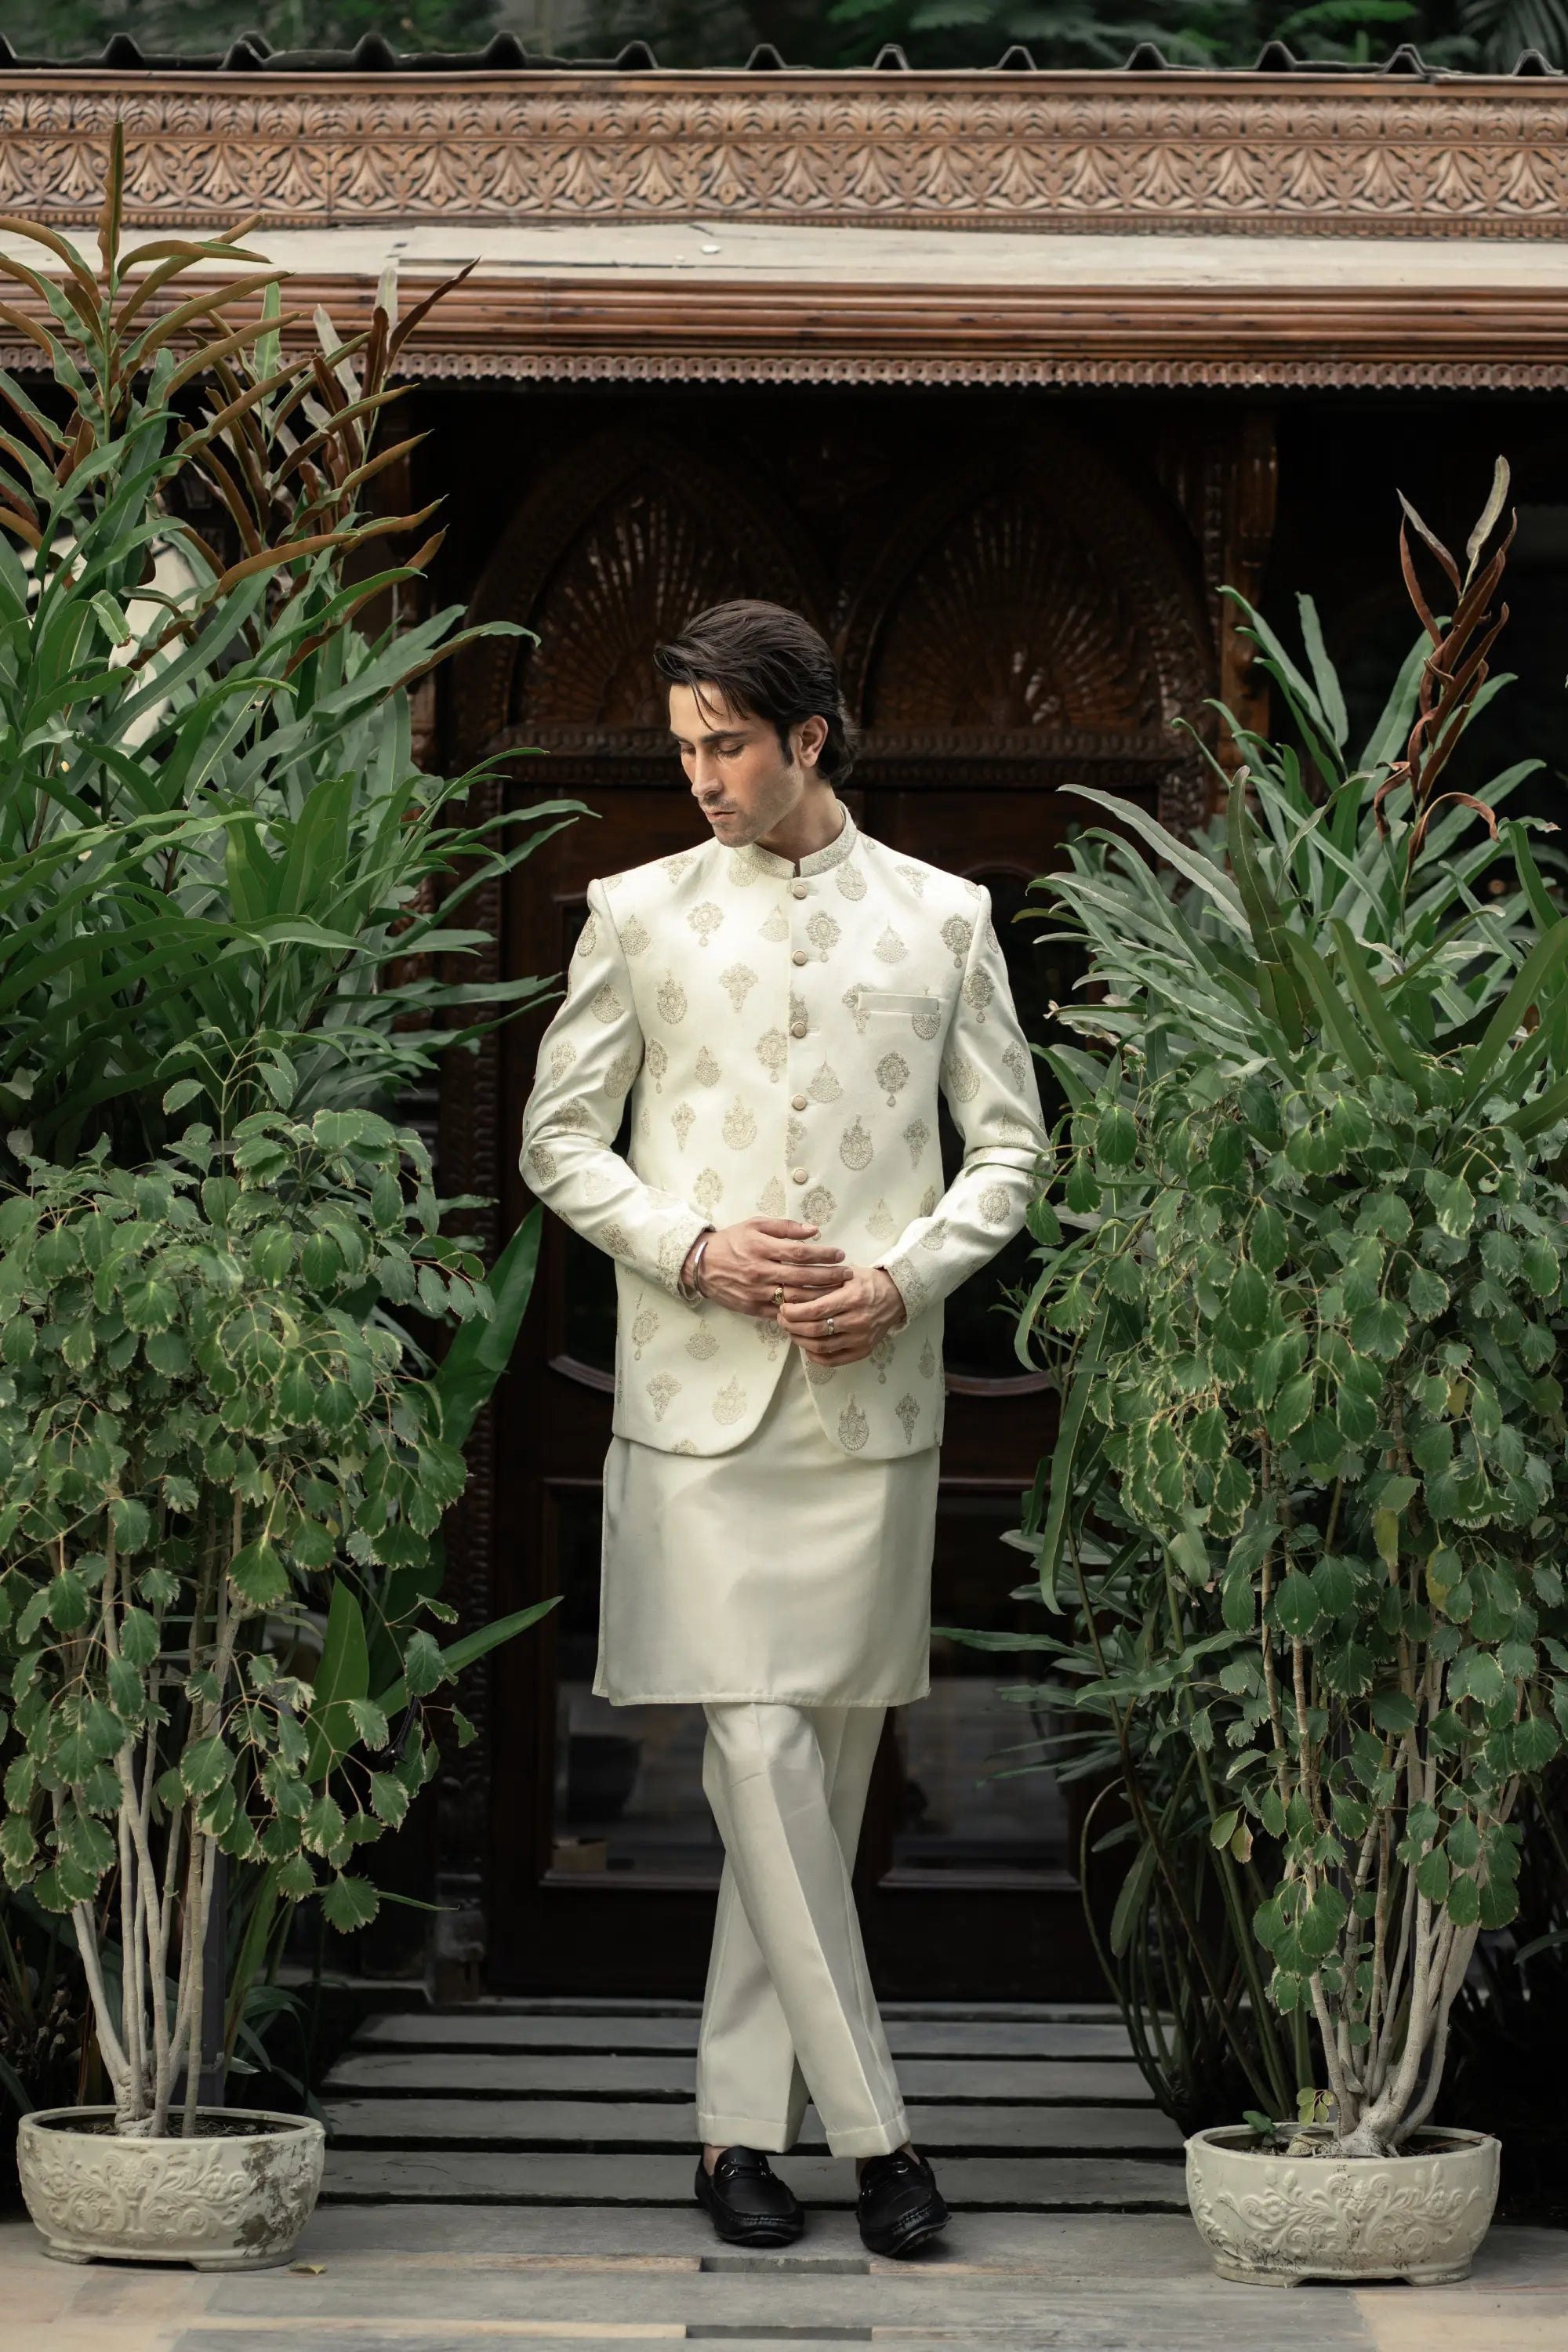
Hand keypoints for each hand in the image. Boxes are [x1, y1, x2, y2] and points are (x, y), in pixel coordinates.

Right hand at [684, 1219, 844, 1318]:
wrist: (702, 1265)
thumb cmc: (732, 1241)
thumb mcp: (755, 1225)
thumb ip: (785, 1227)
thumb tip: (813, 1230)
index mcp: (761, 1248)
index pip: (799, 1253)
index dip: (823, 1254)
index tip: (840, 1254)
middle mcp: (760, 1271)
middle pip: (802, 1277)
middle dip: (829, 1276)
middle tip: (848, 1274)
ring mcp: (757, 1292)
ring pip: (795, 1297)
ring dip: (820, 1295)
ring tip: (839, 1291)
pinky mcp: (753, 1308)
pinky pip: (782, 1312)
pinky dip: (801, 1311)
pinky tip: (817, 1308)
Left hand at [778, 1264, 905, 1366]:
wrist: (896, 1296)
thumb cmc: (867, 1282)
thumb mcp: (846, 1275)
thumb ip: (820, 1283)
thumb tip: (789, 1291)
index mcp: (852, 1298)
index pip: (815, 1310)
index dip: (794, 1311)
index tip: (782, 1308)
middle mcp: (857, 1321)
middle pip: (815, 1329)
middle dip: (792, 1325)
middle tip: (782, 1319)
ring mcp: (861, 1338)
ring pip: (821, 1346)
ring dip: (800, 1340)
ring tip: (791, 1331)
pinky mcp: (863, 1350)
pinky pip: (834, 1359)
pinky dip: (816, 1356)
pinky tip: (807, 1347)